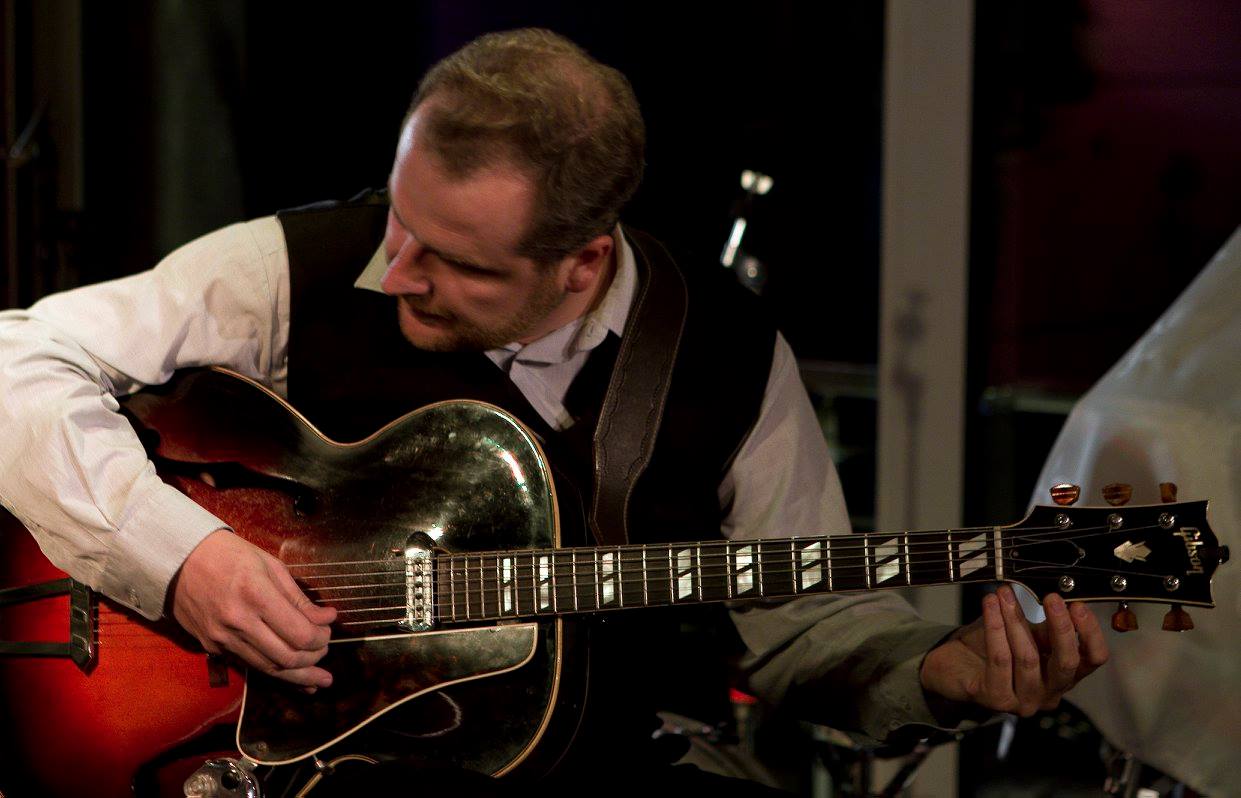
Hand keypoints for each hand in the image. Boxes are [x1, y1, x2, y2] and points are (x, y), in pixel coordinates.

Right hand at [170, 529, 336, 688]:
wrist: (179, 560)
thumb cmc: (229, 555)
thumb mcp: (270, 565)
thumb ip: (298, 598)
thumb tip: (325, 619)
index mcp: (256, 594)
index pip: (299, 633)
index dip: (321, 637)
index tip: (329, 628)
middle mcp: (238, 621)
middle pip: (287, 657)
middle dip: (314, 658)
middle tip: (325, 649)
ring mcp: (223, 638)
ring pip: (269, 668)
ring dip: (299, 675)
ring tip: (320, 679)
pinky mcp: (213, 647)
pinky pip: (250, 666)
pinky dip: (275, 675)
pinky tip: (295, 678)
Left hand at [919, 585, 1108, 716]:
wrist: (953, 665)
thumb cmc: (994, 647)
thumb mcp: (1027, 633)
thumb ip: (1046, 626)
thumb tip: (1061, 601)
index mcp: (1064, 676)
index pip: (1093, 660)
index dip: (1090, 633)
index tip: (1078, 605)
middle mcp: (1049, 693)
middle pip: (1066, 663)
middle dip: (1061, 628)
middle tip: (1052, 598)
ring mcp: (1024, 701)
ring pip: (1028, 658)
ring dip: (1016, 620)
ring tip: (1005, 594)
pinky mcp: (996, 699)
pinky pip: (1000, 659)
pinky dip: (995, 628)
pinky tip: (990, 606)